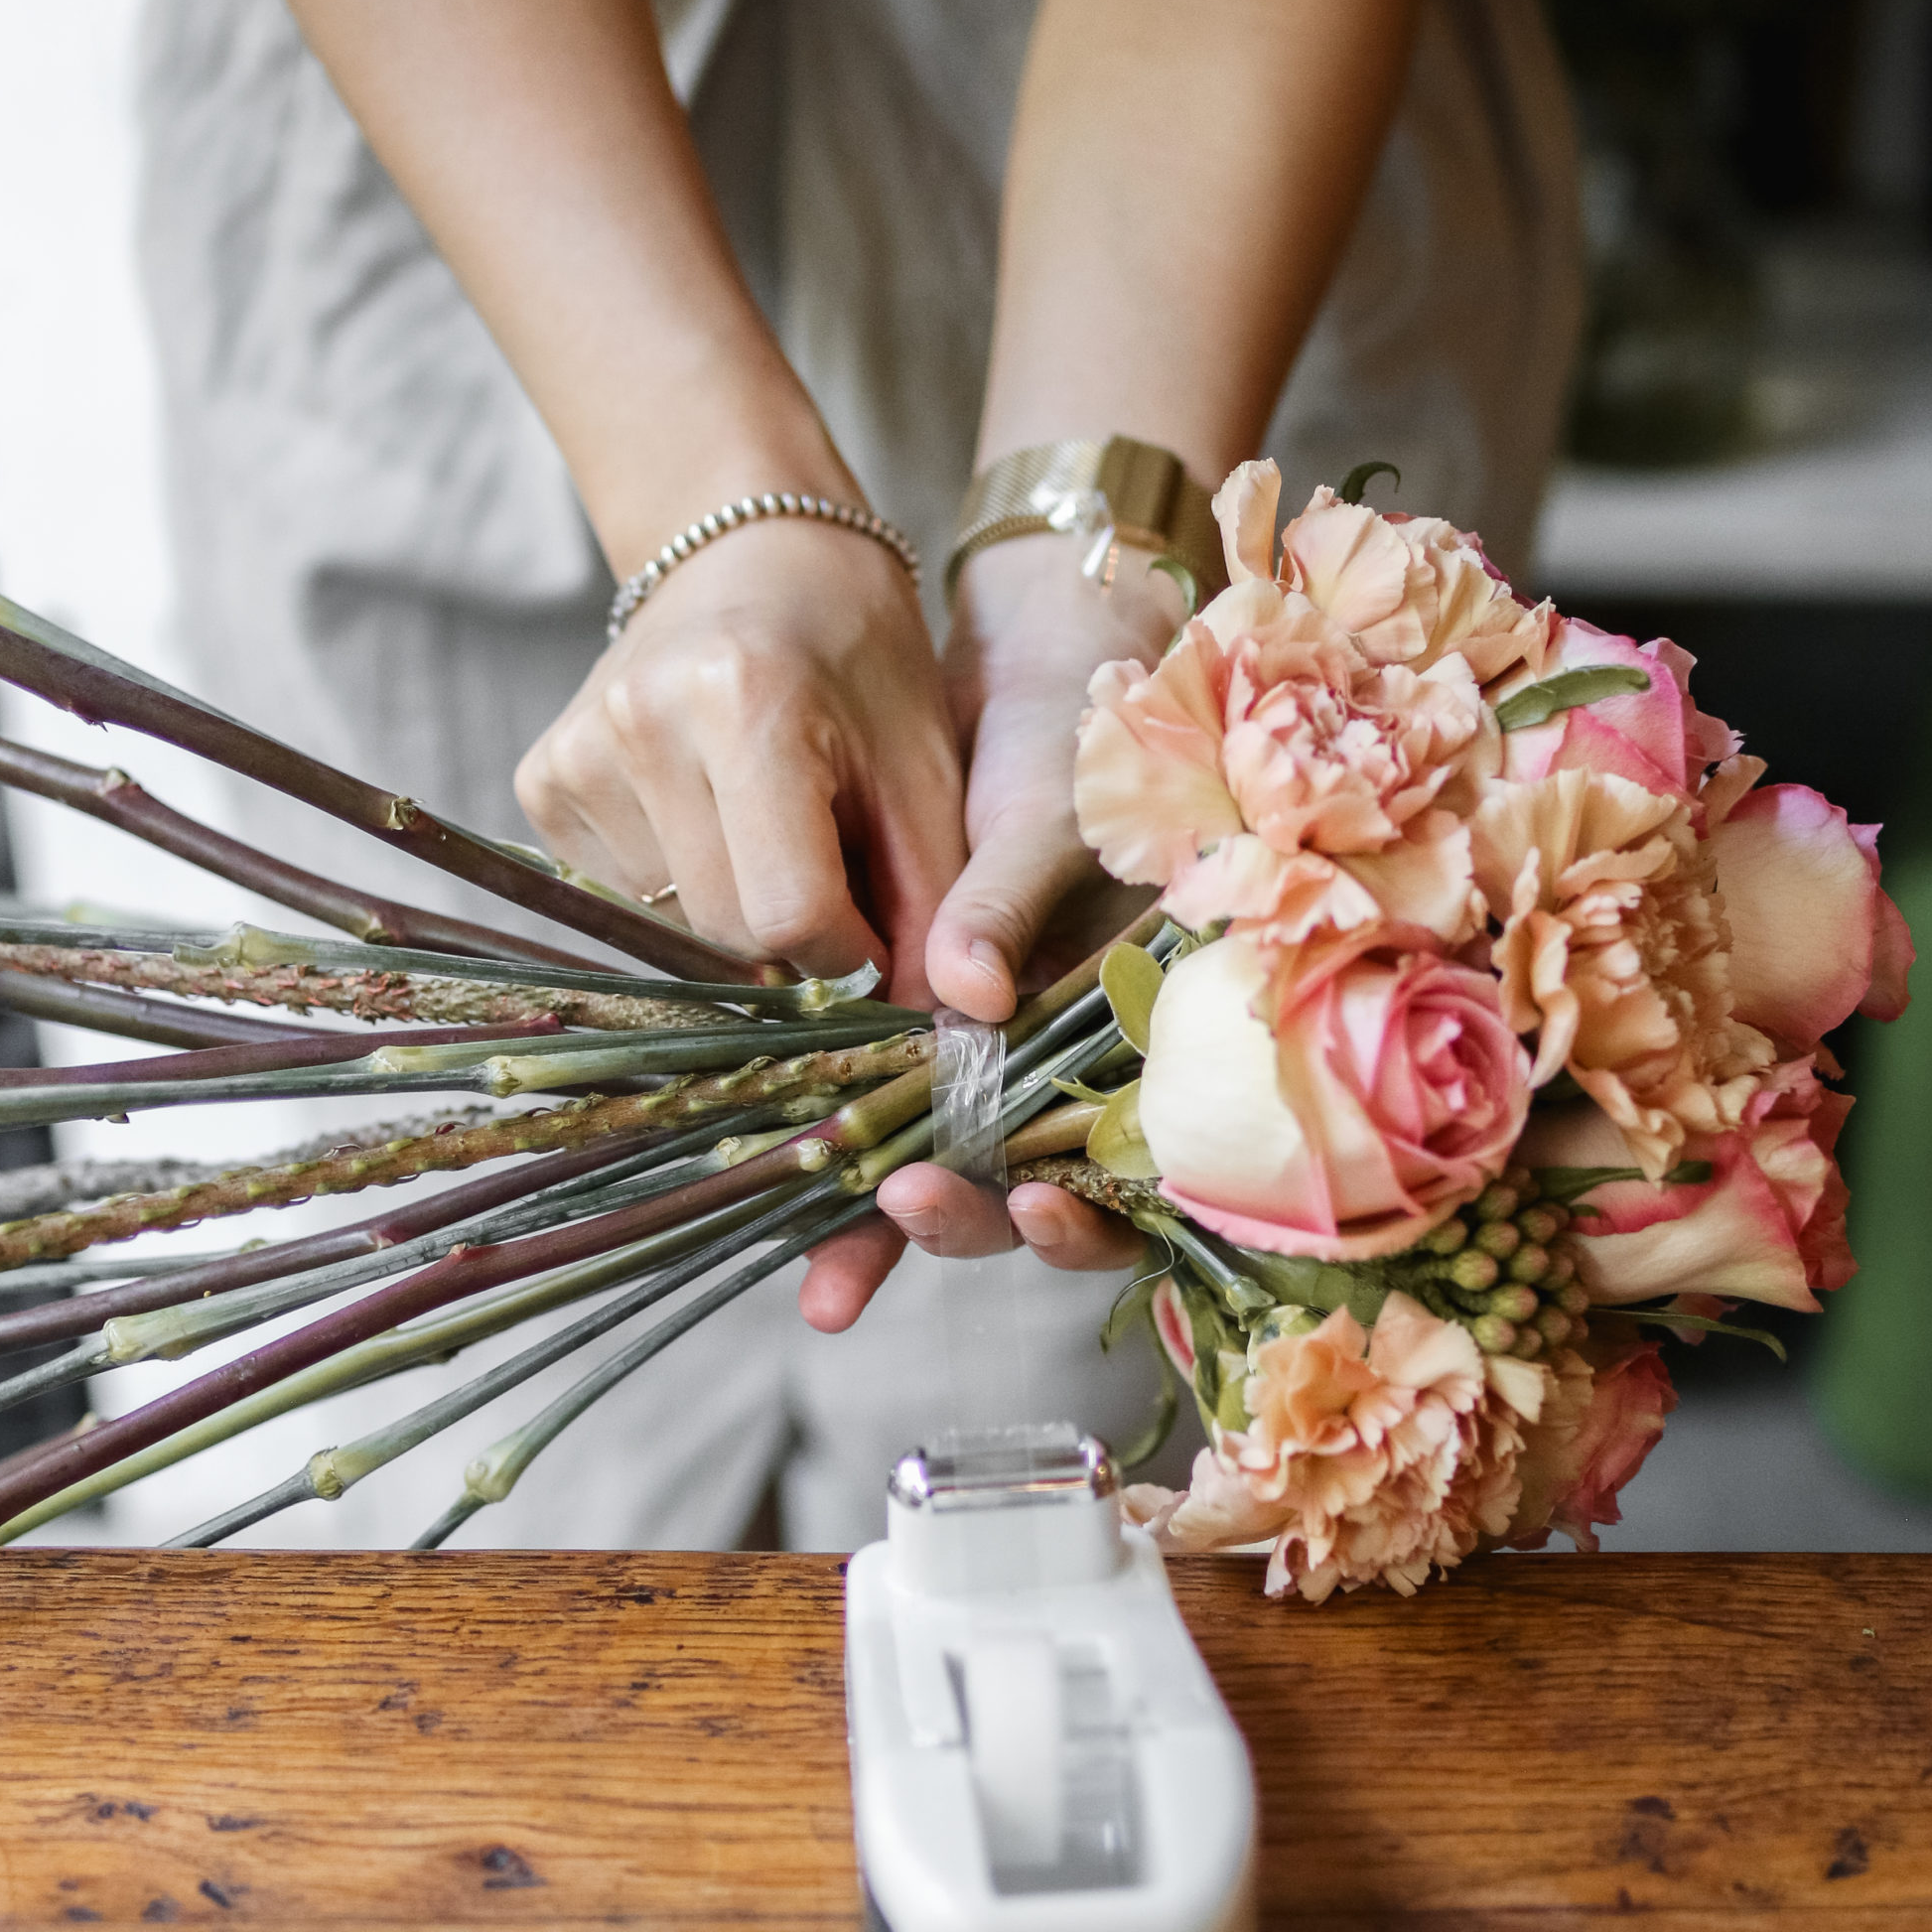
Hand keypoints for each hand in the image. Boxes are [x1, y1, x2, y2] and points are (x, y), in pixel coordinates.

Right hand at [516, 521, 963, 1002]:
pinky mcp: (541, 780)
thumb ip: (933, 894)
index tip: (876, 917)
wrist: (749, 550)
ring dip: (740, 909)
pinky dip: (684, 885)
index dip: (848, 945)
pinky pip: (625, 900)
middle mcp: (640, 725)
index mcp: (745, 701)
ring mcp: (576, 754)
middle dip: (797, 934)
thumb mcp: (922, 761)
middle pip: (729, 932)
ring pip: (676, 927)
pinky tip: (713, 816)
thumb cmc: (855, 651)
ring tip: (773, 823)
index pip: (788, 914)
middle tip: (832, 860)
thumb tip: (936, 1019)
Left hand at [800, 530, 1174, 1329]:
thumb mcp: (1058, 815)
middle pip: (1034, 1195)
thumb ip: (1010, 907)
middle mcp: (1082, 1070)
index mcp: (1153, 1041)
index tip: (1032, 1204)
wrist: (1041, 660)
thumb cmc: (1087, 738)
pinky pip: (883, 1106)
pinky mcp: (931, 1027)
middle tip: (896, 1217)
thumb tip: (966, 997)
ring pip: (954, 1171)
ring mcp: (1004, 1056)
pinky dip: (838, 1143)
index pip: (1136, 1173)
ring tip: (819, 1270)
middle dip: (965, 1225)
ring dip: (887, 1223)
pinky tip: (778, 1187)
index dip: (1090, 1212)